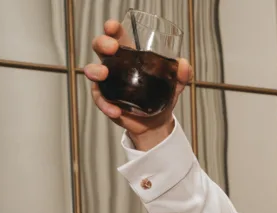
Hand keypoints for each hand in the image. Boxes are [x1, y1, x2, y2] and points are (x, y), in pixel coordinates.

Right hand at [84, 19, 192, 149]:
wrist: (158, 122)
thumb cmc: (162, 95)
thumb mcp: (175, 84)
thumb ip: (181, 74)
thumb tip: (183, 63)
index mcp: (129, 55)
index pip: (117, 36)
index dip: (112, 29)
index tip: (112, 26)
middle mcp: (115, 65)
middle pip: (100, 47)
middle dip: (102, 43)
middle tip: (111, 48)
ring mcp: (108, 83)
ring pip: (93, 71)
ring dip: (94, 71)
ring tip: (103, 75)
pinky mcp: (106, 100)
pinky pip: (99, 100)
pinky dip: (105, 105)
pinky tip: (115, 110)